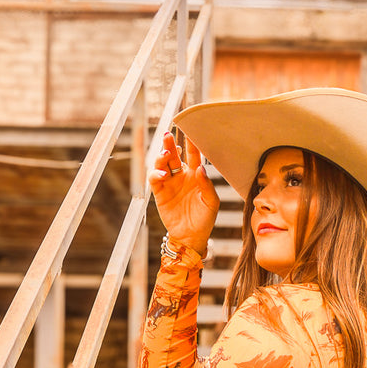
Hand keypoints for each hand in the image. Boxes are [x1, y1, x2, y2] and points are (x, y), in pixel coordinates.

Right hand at [150, 131, 217, 255]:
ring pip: (162, 164)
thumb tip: (200, 168)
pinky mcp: (160, 193)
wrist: (191, 238)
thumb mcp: (211, 202)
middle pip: (174, 155)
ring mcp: (170, 184)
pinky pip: (155, 179)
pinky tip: (162, 174)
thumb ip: (206, 185)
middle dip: (170, 144)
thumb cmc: (205, 219)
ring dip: (161, 157)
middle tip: (168, 135)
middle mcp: (181, 176)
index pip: (193, 155)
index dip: (191, 143)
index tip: (190, 130)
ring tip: (165, 154)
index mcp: (195, 176)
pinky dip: (156, 174)